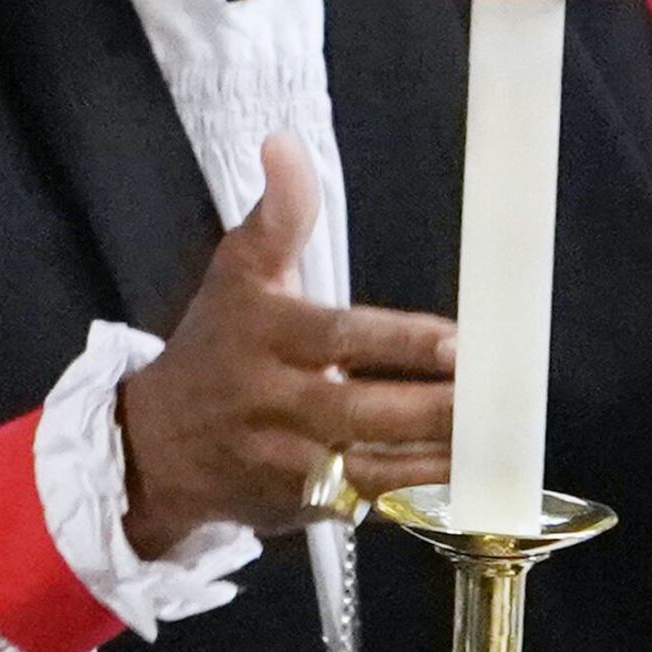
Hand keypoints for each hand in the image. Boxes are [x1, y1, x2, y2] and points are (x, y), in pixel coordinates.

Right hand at [120, 136, 456, 556]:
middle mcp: (273, 404)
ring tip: (497, 443)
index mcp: (264, 337)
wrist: (155, 448)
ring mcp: (287, 464)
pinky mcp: (302, 509)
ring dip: (437, 460)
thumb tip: (285, 143)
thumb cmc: (214, 349)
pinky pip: (368, 506)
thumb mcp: (237, 275)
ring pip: (371, 470)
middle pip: (360, 411)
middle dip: (431, 409)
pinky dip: (416, 498)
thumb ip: (278, 216)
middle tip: (494, 398)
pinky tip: (467, 483)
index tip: (457, 342)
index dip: (401, 343)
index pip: (340, 338)